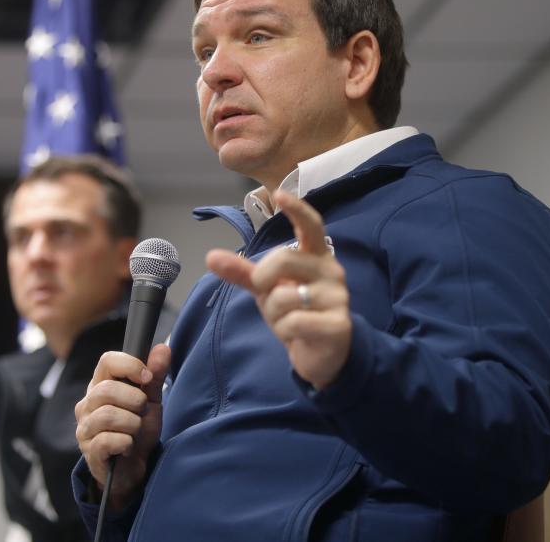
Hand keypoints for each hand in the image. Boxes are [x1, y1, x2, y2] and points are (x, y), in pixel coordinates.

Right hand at [74, 343, 169, 508]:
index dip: (130, 365)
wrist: (134, 468)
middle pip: (108, 390)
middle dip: (136, 401)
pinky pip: (108, 440)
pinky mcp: (89, 451)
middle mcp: (87, 404)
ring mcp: (85, 428)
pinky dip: (126, 443)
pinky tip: (129, 447)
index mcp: (100, 385)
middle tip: (142, 412)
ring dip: (133, 424)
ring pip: (108, 415)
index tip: (148, 378)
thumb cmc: (137, 430)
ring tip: (136, 431)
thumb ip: (155, 375)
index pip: (107, 361)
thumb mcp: (150, 401)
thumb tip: (163, 348)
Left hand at [206, 190, 350, 389]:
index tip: (279, 193)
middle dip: (264, 280)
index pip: (311, 226)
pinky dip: (286, 331)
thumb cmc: (296, 311)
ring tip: (289, 321)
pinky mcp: (339, 324)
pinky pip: (294, 322)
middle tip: (270, 296)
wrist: (323, 354)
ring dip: (275, 314)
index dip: (296, 210)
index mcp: (316, 256)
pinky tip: (297, 335)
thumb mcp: (267, 289)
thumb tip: (210, 256)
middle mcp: (331, 271)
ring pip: (285, 296)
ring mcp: (338, 297)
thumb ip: (243, 272)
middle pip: (283, 258)